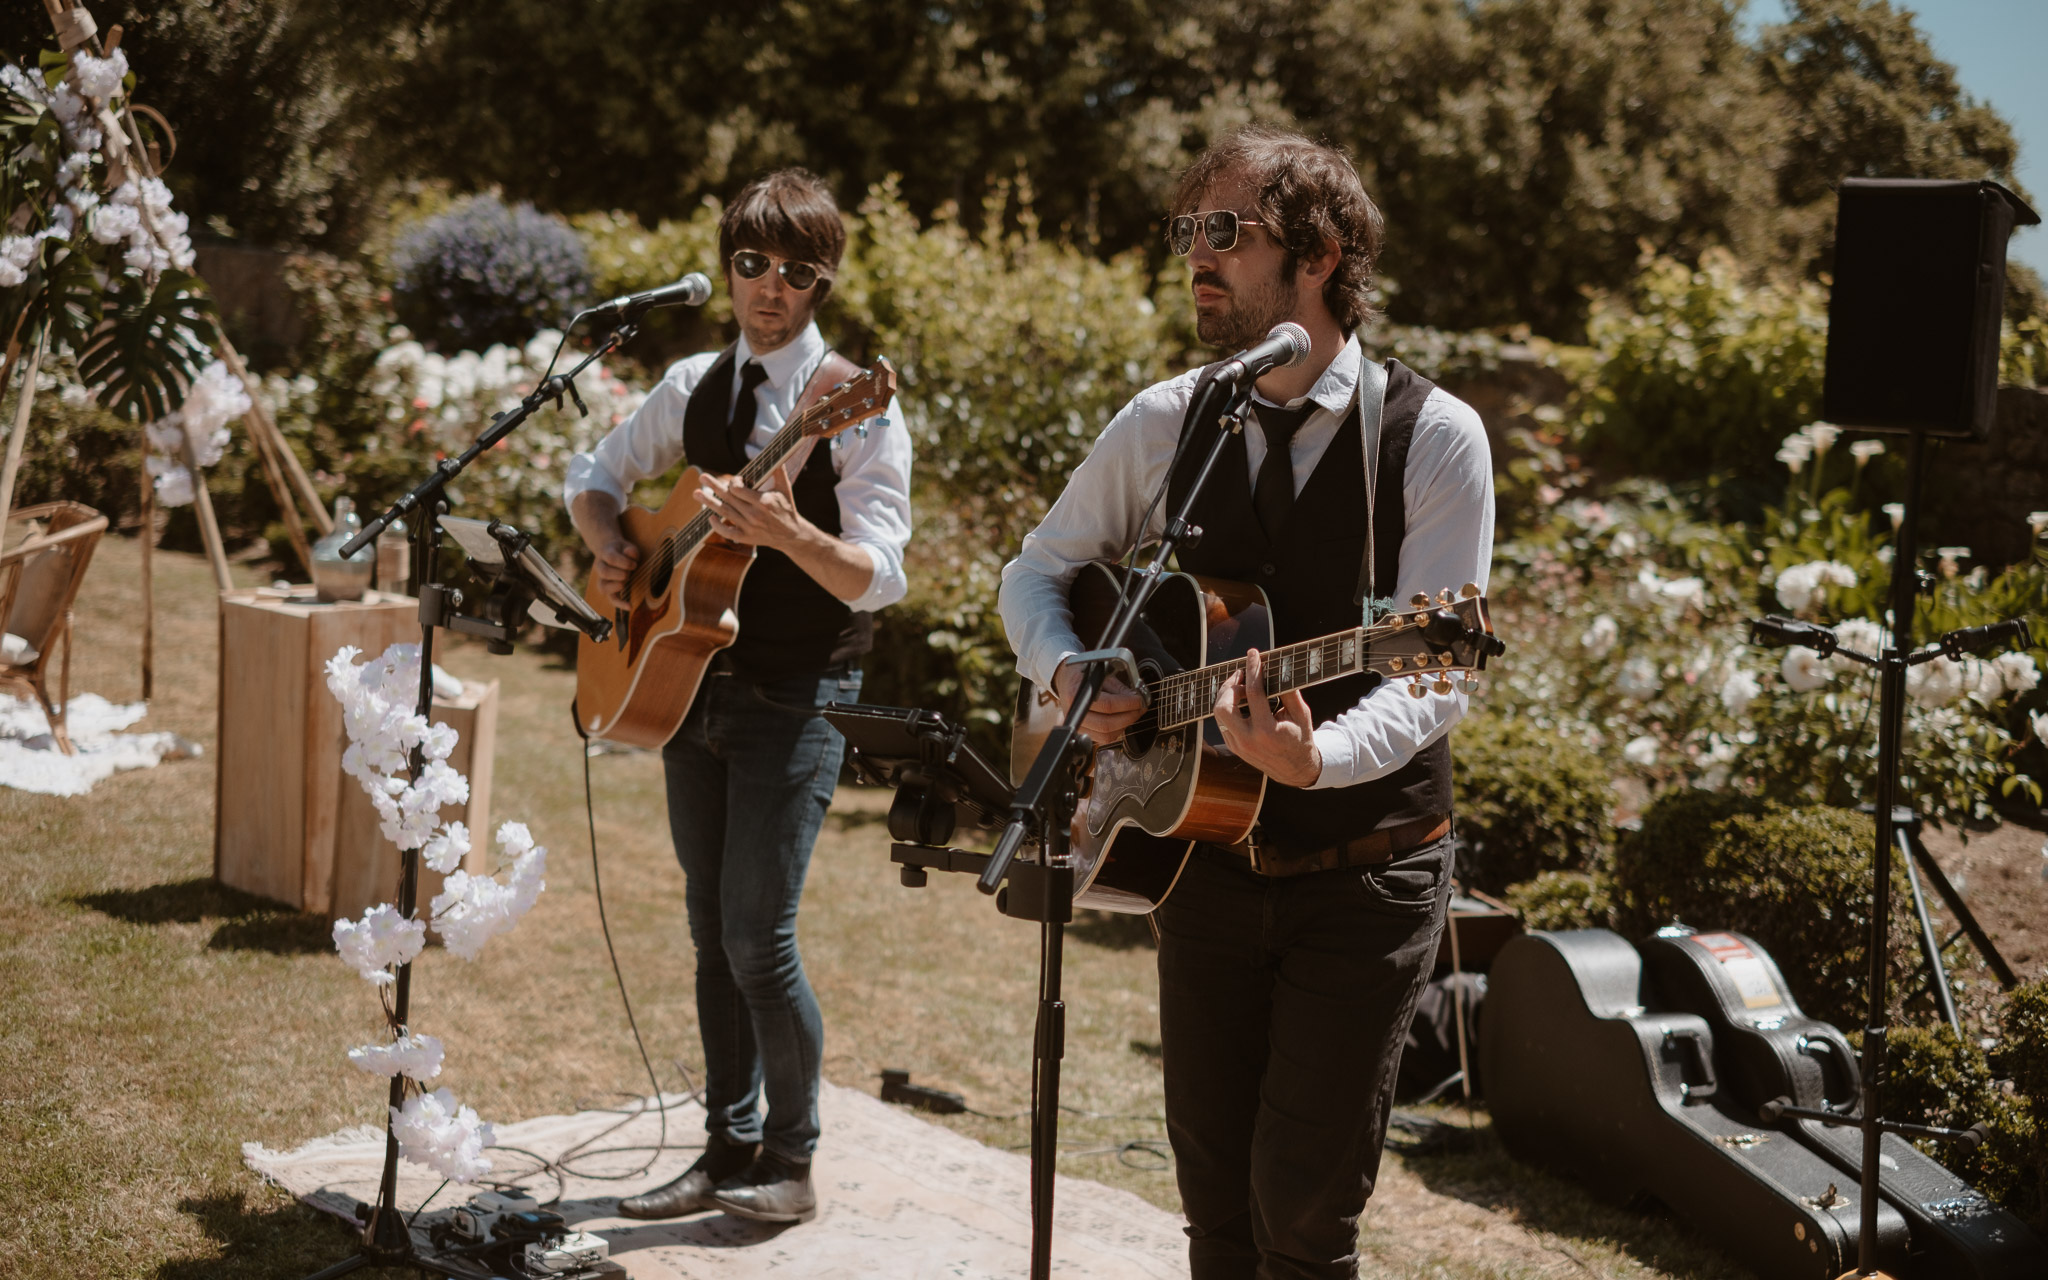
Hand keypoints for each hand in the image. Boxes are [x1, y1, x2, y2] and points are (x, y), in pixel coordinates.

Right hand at [591, 538, 638, 611]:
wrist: (611, 552)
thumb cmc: (623, 551)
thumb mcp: (627, 546)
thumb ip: (630, 550)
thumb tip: (629, 552)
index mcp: (605, 554)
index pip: (610, 558)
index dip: (624, 562)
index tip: (634, 564)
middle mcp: (600, 567)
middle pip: (604, 572)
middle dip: (619, 573)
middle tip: (628, 573)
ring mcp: (603, 579)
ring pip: (603, 587)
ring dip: (616, 586)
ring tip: (624, 583)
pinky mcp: (610, 589)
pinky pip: (612, 598)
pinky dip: (620, 603)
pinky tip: (630, 606)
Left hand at [696, 470, 808, 551]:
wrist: (791, 534)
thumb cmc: (786, 507)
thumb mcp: (785, 488)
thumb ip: (779, 470)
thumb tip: (775, 452)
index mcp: (763, 502)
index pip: (738, 489)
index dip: (733, 482)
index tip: (736, 480)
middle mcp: (754, 515)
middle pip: (728, 499)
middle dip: (713, 486)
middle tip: (702, 476)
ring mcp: (749, 527)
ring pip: (725, 513)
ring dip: (709, 502)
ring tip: (696, 493)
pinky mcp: (746, 538)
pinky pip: (728, 533)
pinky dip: (717, 526)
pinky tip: (710, 517)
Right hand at [1052, 659, 1146, 744]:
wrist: (1067, 681)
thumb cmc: (1083, 676)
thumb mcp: (1101, 674)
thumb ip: (1118, 687)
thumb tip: (1135, 697)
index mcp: (1076, 695)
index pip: (1107, 705)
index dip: (1127, 704)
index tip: (1139, 700)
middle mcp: (1074, 714)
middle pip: (1107, 724)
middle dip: (1129, 717)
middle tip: (1140, 708)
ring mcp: (1078, 726)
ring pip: (1106, 735)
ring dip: (1125, 725)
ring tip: (1133, 713)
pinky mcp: (1083, 733)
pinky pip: (1104, 739)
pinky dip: (1117, 730)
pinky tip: (1123, 720)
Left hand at [1213, 648, 1321, 786]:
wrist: (1295, 769)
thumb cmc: (1300, 737)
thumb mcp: (1301, 714)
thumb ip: (1289, 691)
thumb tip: (1277, 666)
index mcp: (1267, 731)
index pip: (1254, 693)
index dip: (1253, 669)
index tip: (1253, 654)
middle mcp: (1248, 740)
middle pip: (1223, 706)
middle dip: (1230, 686)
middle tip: (1243, 676)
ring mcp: (1237, 745)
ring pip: (1218, 714)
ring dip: (1227, 695)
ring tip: (1243, 687)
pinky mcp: (1233, 746)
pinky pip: (1222, 721)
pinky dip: (1229, 706)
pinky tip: (1241, 699)